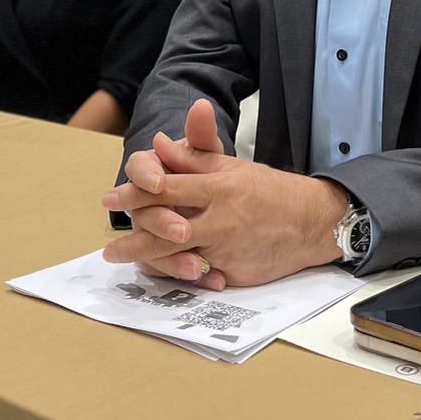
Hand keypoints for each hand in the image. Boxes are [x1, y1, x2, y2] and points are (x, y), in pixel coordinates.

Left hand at [101, 99, 348, 288]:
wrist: (312, 221)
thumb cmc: (269, 190)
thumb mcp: (232, 167)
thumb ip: (193, 156)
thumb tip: (158, 143)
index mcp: (218, 187)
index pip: (168, 188)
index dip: (136, 192)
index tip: (111, 198)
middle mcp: (220, 219)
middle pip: (165, 228)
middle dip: (133, 236)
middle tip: (109, 242)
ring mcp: (226, 249)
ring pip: (177, 256)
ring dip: (144, 258)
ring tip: (119, 257)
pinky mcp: (234, 272)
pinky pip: (199, 276)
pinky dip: (177, 275)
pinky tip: (156, 274)